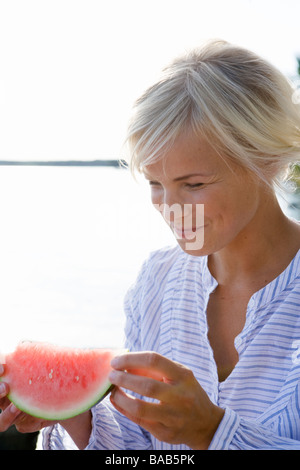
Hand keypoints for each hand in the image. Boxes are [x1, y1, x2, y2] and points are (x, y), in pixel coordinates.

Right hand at [0, 363, 91, 448]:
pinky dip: (28, 421)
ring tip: (18, 407)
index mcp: (8, 385)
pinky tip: (36, 414)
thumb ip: (32, 354)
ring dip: (7, 414)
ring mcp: (15, 416)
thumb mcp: (42, 363)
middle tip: (6, 386)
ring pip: (2, 422)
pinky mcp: (27, 425)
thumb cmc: (48, 375)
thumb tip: (22, 344)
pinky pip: (22, 427)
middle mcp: (7, 402)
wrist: (68, 395)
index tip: (2, 367)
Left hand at [109, 351, 223, 448]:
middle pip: (146, 386)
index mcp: (183, 375)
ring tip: (112, 390)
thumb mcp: (178, 374)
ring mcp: (173, 416)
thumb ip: (154, 369)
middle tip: (111, 375)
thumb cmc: (186, 392)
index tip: (116, 360)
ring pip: (140, 408)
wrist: (206, 423)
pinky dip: (123, 409)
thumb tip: (124, 363)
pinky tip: (117, 402)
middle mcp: (180, 396)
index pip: (154, 361)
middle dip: (123, 379)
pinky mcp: (165, 433)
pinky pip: (138, 420)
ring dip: (120, 397)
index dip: (131, 359)